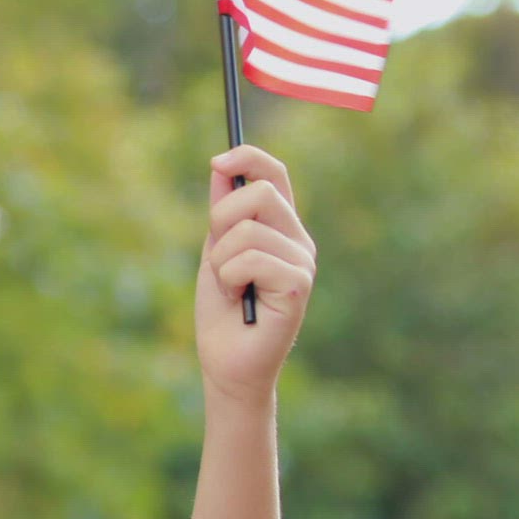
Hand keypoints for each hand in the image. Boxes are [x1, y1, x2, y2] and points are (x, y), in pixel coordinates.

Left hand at [195, 145, 315, 408]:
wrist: (226, 360)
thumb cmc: (223, 309)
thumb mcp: (215, 249)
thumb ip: (221, 211)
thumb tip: (220, 166)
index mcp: (281, 227)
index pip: (275, 174)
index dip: (248, 158)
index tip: (217, 162)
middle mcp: (299, 240)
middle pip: (260, 193)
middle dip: (221, 218)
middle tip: (217, 253)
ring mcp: (302, 263)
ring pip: (247, 230)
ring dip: (221, 259)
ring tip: (230, 286)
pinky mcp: (298, 287)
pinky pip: (250, 259)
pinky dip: (229, 277)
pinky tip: (238, 298)